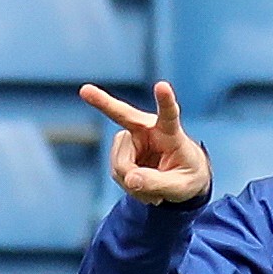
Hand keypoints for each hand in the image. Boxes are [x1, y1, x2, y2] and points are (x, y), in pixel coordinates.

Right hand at [80, 81, 210, 205]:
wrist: (179, 179)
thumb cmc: (187, 176)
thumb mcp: (181, 188)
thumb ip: (158, 184)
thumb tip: (130, 180)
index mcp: (171, 132)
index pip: (168, 115)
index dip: (165, 100)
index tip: (162, 85)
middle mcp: (148, 129)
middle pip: (123, 115)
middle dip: (103, 102)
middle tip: (85, 90)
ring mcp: (131, 138)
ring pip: (122, 165)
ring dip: (135, 183)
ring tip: (154, 187)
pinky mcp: (120, 150)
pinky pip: (118, 173)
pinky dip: (130, 185)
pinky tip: (143, 183)